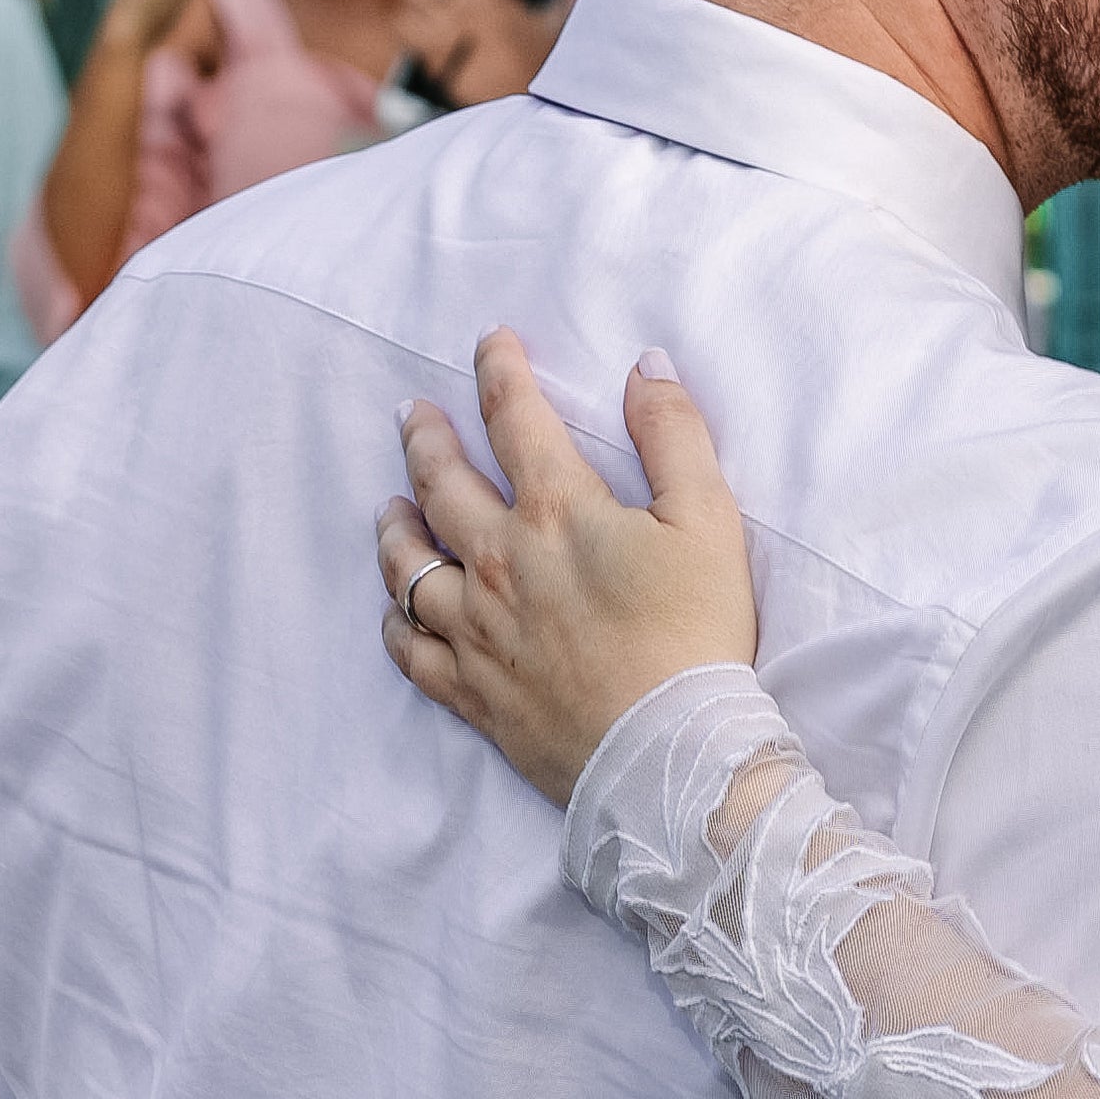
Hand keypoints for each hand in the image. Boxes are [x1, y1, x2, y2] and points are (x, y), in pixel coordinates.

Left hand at [379, 330, 759, 802]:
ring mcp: (477, 629)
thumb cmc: (697, 636)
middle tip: (416, 414)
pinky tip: (396, 611)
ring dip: (394, 527)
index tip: (491, 343)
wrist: (673, 755)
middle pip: (441, 484)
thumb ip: (674, 435)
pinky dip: (396, 624)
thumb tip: (645, 366)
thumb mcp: (709, 521)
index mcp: (557, 511)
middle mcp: (499, 563)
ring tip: (390, 506)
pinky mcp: (473, 691)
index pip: (514, 418)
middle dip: (426, 438)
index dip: (500, 370)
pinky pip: (411, 651)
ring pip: (407, 566)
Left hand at [390, 0, 560, 107]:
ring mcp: (442, 39)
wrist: (535, 123)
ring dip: (421, 3)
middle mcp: (462, 13)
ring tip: (443, 16)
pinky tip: (432, 37)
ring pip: (412, 1)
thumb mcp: (568, 28)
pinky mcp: (431, 64)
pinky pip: (408, 32)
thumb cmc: (554, 74)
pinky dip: (414, 28)